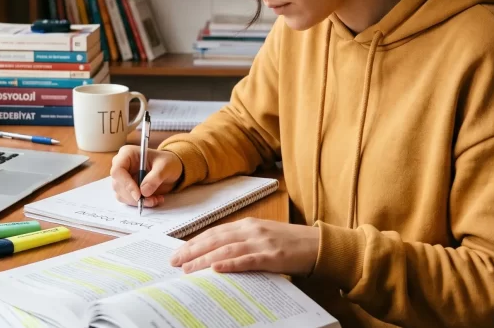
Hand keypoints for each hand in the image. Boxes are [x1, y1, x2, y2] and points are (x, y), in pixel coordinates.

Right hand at [110, 145, 182, 207]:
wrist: (170, 169)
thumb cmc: (167, 162)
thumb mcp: (165, 166)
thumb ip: (155, 177)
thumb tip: (143, 192)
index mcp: (127, 154)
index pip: (118, 171)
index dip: (126, 184)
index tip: (138, 195)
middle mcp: (121, 165)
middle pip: (118, 185)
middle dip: (134, 196)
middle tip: (152, 200)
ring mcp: (123, 178)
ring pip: (122, 195)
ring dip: (138, 201)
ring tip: (156, 199)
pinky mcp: (126, 188)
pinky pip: (128, 200)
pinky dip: (140, 203)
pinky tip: (154, 199)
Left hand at [170, 218, 320, 275]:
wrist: (319, 245)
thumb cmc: (291, 244)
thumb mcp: (263, 238)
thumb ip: (242, 243)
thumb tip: (217, 257)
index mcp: (248, 224)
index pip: (214, 232)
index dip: (194, 242)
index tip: (177, 252)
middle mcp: (252, 230)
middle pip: (215, 240)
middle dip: (192, 251)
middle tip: (174, 262)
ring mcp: (262, 242)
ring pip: (226, 250)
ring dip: (204, 259)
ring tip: (187, 269)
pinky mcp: (273, 256)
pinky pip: (247, 260)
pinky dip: (230, 264)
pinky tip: (216, 269)